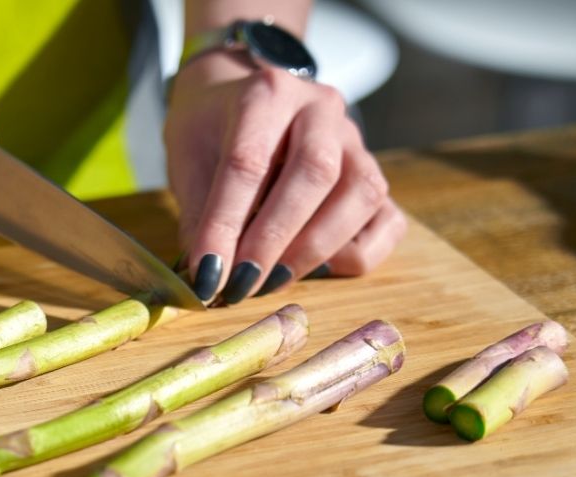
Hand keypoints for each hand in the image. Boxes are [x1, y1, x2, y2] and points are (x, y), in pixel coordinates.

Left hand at [165, 51, 405, 304]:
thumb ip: (199, 214)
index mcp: (266, 93)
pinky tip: (313, 267)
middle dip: (275, 239)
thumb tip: (210, 277)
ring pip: (361, 195)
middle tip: (242, 283)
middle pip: (316, 173)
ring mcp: (356, 140)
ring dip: (315, 249)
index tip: (208, 273)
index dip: (226, 224)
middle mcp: (321, 108)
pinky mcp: (374, 174)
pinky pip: (387, 221)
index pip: (248, 162)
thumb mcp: (187, 159)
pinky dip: (354, 254)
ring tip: (270, 280)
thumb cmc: (211, 131)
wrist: (238, 97)